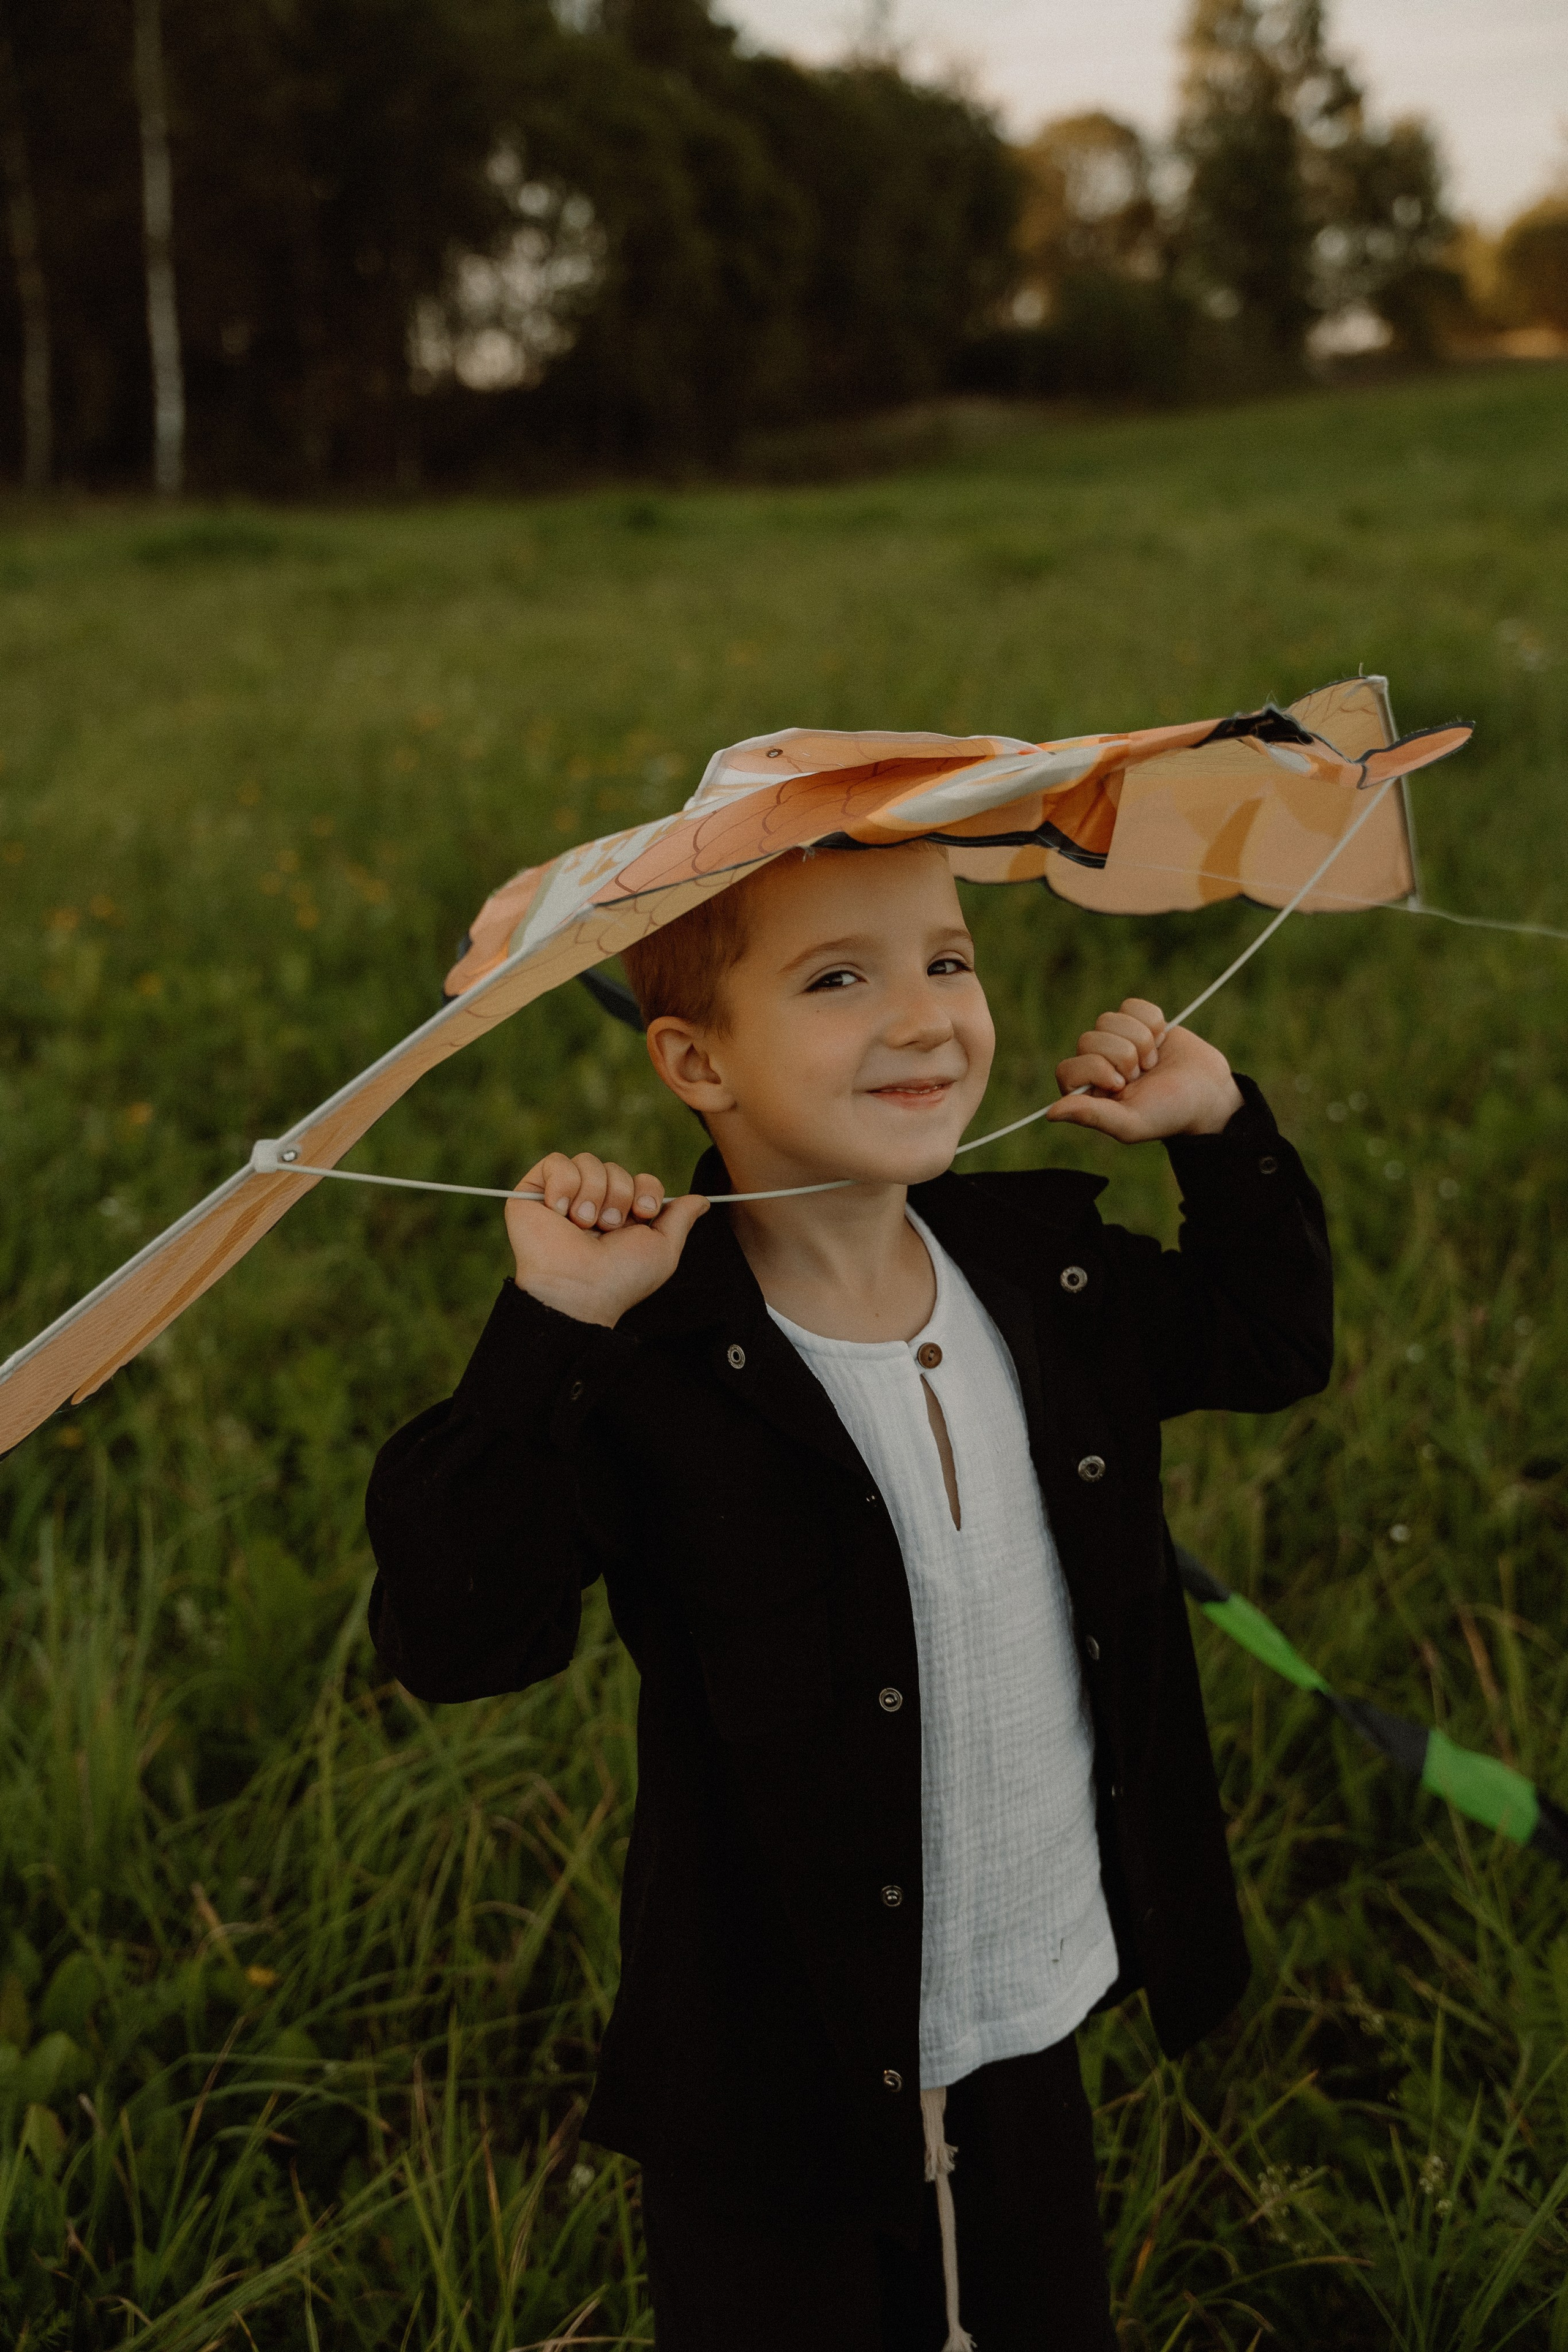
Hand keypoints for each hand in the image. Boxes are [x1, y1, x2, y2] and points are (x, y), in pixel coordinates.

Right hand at [506, 1153, 708, 1327]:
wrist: (580, 1287)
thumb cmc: (621, 1277)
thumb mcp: (663, 1250)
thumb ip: (680, 1219)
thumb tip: (703, 1201)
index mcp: (621, 1216)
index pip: (641, 1179)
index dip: (646, 1191)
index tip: (643, 1215)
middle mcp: (592, 1203)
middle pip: (616, 1168)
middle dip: (619, 1196)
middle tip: (607, 1227)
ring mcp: (562, 1197)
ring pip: (588, 1162)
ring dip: (593, 1195)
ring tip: (583, 1225)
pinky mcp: (533, 1191)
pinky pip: (557, 1162)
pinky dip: (563, 1185)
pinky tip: (560, 1213)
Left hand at [1044, 998, 1243, 1141]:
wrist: (1209, 1094)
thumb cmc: (1169, 1114)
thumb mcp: (1130, 1124)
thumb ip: (1091, 1116)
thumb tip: (1051, 1113)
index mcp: (1088, 1092)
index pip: (1068, 1068)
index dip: (1097, 1070)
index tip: (1122, 1085)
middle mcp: (1097, 1064)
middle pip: (1090, 1039)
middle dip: (1124, 1055)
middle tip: (1142, 1074)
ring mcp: (1117, 1041)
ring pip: (1109, 1019)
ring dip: (1140, 1040)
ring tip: (1152, 1062)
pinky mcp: (1138, 1021)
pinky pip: (1132, 1005)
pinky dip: (1153, 1021)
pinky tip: (1161, 1041)